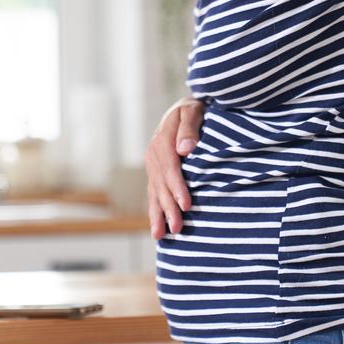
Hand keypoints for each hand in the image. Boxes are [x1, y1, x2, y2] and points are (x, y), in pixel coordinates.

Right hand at [144, 95, 205, 240]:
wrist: (181, 108)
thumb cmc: (192, 109)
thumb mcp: (192, 111)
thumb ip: (189, 128)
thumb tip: (185, 150)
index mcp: (163, 140)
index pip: (170, 168)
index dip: (178, 187)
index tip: (187, 204)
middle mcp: (153, 154)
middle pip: (161, 185)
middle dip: (169, 208)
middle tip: (178, 228)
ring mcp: (151, 164)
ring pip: (154, 192)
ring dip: (158, 214)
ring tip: (161, 236)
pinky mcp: (154, 172)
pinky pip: (152, 193)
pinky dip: (154, 210)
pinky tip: (157, 228)